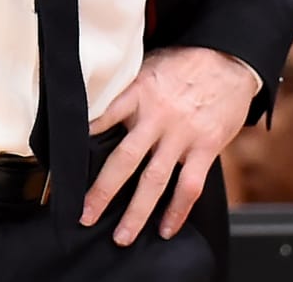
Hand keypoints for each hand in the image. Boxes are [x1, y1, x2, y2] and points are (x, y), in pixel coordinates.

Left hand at [81, 46, 259, 244]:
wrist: (229, 57)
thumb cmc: (185, 61)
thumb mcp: (148, 64)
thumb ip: (126, 89)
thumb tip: (96, 107)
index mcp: (138, 93)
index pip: (102, 118)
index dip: (81, 140)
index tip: (63, 166)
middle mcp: (157, 117)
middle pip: (124, 160)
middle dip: (102, 192)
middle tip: (85, 215)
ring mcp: (182, 134)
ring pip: (155, 180)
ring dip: (137, 212)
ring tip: (122, 236)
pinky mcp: (205, 147)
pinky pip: (189, 185)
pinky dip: (177, 210)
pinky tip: (166, 228)